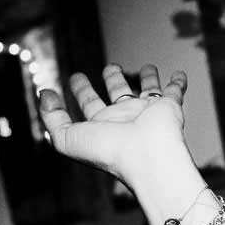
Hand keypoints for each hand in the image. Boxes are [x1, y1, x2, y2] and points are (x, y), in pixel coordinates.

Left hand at [37, 63, 188, 188]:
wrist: (146, 158)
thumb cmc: (108, 152)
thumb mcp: (66, 138)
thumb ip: (51, 116)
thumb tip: (45, 93)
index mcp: (104, 124)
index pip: (90, 103)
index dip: (81, 89)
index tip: (76, 76)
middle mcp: (126, 118)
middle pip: (119, 94)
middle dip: (113, 79)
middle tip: (111, 66)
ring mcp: (148, 113)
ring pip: (148, 91)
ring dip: (148, 79)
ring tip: (148, 67)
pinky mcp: (169, 107)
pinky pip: (175, 91)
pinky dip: (178, 82)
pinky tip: (180, 74)